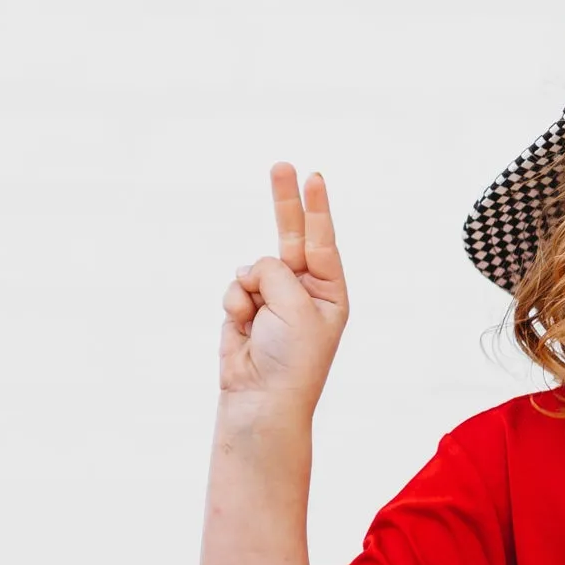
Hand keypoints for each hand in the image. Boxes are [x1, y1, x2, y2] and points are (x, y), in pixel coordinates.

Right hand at [220, 164, 349, 409]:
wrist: (261, 400)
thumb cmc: (292, 360)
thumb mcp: (297, 308)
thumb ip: (277, 271)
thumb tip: (252, 268)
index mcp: (329, 294)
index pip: (322, 241)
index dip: (316, 208)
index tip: (314, 176)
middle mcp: (303, 293)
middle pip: (291, 237)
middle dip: (285, 203)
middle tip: (281, 164)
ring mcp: (272, 300)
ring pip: (253, 267)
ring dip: (252, 289)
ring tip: (261, 322)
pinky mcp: (245, 309)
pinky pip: (235, 287)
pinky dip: (236, 303)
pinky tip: (244, 328)